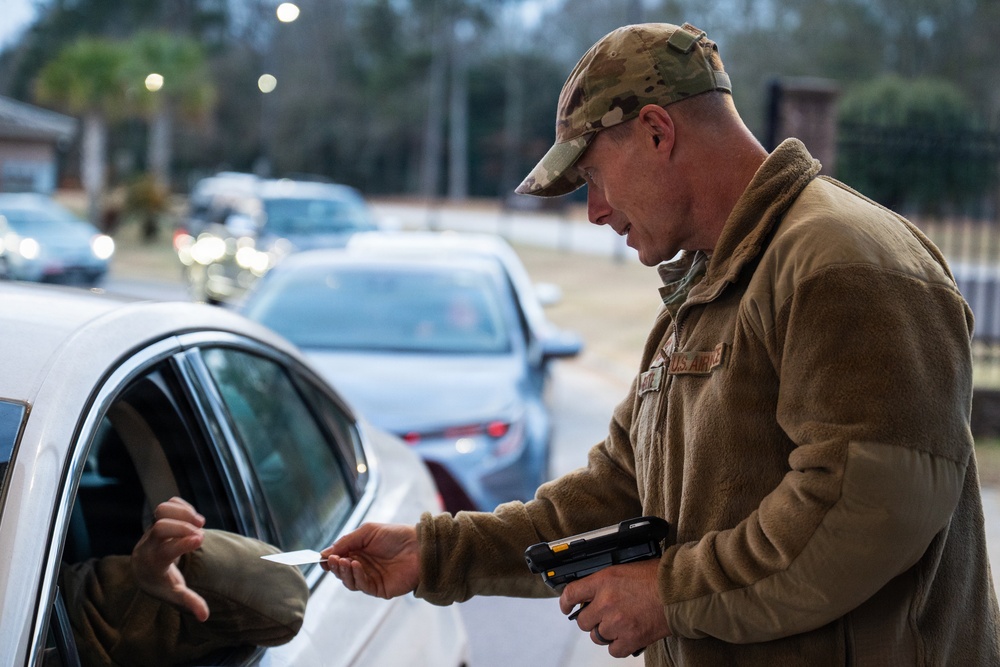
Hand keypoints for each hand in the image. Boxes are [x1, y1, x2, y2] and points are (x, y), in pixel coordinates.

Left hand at [130, 496, 209, 621]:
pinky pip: (167, 504)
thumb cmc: (163, 583)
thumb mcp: (174, 594)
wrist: (144, 570)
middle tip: (201, 534)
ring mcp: (152, 529)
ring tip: (200, 522)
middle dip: (183, 527)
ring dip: (183, 512)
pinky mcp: (158, 518)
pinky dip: (182, 506)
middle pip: (160, 526)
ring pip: (161, 511)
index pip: (165, 550)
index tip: (200, 539)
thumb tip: (205, 616)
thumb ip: (189, 602)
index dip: (183, 543)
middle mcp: (149, 544)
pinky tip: (193, 517)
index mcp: (154, 563)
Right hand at [320, 523, 419, 598]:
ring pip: (349, 582)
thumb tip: (324, 552)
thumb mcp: (368, 531)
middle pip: (341, 572)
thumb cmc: (396, 535)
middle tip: (332, 559)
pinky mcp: (379, 589)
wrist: (419, 546)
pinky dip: (356, 576)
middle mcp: (363, 567)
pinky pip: (362, 586)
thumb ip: (347, 541)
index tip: (322, 557)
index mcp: (359, 553)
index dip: (329, 560)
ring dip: (343, 572)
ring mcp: (370, 578)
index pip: (339, 559)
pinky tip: (356, 566)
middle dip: (334, 566)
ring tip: (344, 561)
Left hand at [559, 559, 671, 657]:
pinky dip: (618, 645)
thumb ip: (606, 581)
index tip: (566, 607)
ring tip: (619, 624)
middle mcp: (606, 602)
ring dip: (606, 632)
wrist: (678, 592)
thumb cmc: (657, 577)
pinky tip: (626, 636)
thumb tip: (594, 592)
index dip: (565, 602)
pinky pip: (613, 649)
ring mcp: (616, 623)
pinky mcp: (630, 639)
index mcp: (603, 581)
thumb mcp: (625, 568)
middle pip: (583, 621)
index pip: (571, 593)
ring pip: (597, 636)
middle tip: (603, 616)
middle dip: (591, 620)